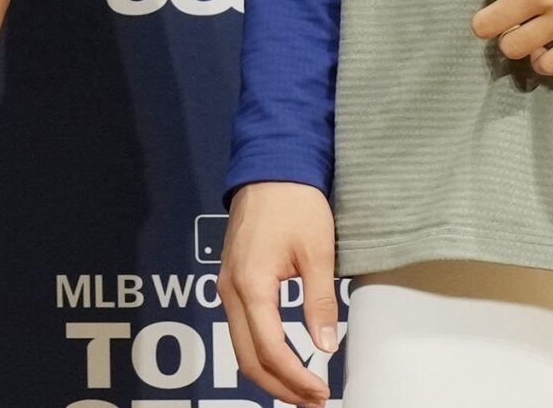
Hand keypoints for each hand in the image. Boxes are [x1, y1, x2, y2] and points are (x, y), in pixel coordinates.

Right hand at [220, 181, 338, 407]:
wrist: (270, 167)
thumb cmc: (295, 204)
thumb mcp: (318, 253)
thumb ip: (320, 302)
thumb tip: (326, 346)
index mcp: (252, 286)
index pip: (271, 350)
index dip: (296, 378)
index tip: (321, 391)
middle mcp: (230, 291)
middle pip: (248, 358)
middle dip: (280, 386)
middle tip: (313, 399)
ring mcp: (226, 286)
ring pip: (241, 346)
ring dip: (270, 372)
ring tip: (302, 385)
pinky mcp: (231, 280)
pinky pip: (239, 328)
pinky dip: (261, 351)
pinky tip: (285, 357)